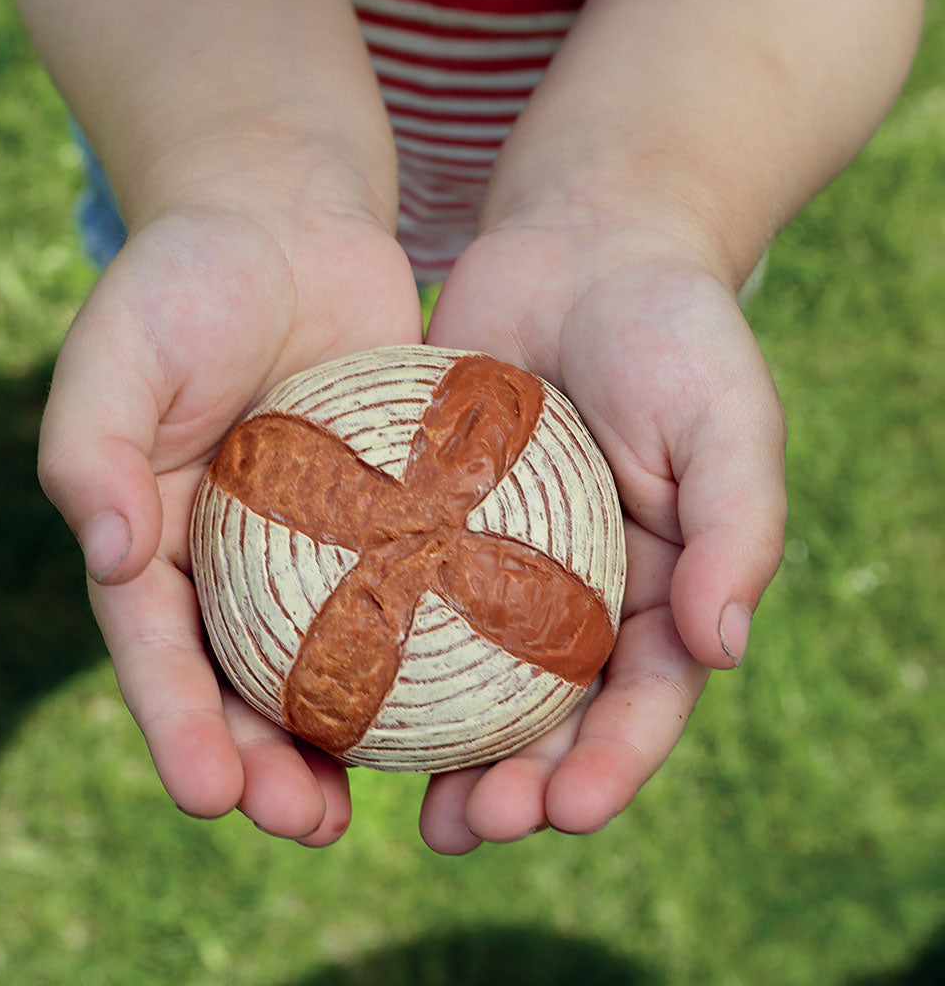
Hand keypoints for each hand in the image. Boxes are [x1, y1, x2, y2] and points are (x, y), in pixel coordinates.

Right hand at [39, 186, 421, 845]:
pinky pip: (405, 589)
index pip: (156, 649)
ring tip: (391, 796)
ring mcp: (311, 540)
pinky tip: (466, 696)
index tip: (213, 794)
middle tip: (308, 825)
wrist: (287, 223)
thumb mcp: (121, 348)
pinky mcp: (383, 511)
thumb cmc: (192, 276)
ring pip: (330, 657)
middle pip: (244, 681)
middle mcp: (231, 553)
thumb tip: (106, 554)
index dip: (178, 727)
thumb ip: (90, 446)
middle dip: (267, 765)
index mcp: (155, 533)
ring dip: (353, 734)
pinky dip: (427, 647)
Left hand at [419, 221, 785, 852]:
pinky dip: (379, 649)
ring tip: (406, 809)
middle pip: (551, 714)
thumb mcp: (727, 418)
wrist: (581, 247)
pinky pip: (403, 593)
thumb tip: (725, 650)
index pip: (645, 697)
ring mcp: (500, 561)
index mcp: (661, 585)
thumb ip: (738, 529)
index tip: (569, 811)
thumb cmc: (671, 329)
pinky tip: (337, 692)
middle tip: (468, 828)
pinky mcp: (433, 520)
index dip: (614, 764)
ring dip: (441, 750)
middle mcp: (580, 590)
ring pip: (470, 679)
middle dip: (519, 784)